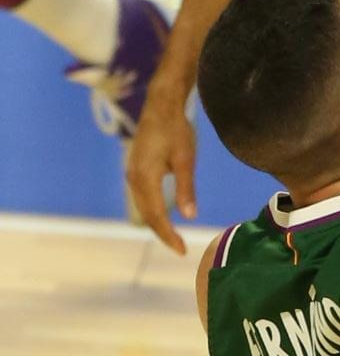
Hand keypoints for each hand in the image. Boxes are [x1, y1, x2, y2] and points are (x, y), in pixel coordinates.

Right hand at [126, 82, 197, 255]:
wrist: (161, 104)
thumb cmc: (177, 129)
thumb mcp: (186, 159)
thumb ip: (186, 188)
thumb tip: (191, 216)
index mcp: (146, 178)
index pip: (157, 216)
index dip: (169, 235)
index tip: (182, 250)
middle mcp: (134, 178)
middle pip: (147, 214)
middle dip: (162, 233)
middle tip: (180, 247)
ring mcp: (132, 173)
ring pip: (143, 206)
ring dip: (156, 222)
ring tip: (173, 236)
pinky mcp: (134, 167)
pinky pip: (142, 196)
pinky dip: (152, 209)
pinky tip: (162, 214)